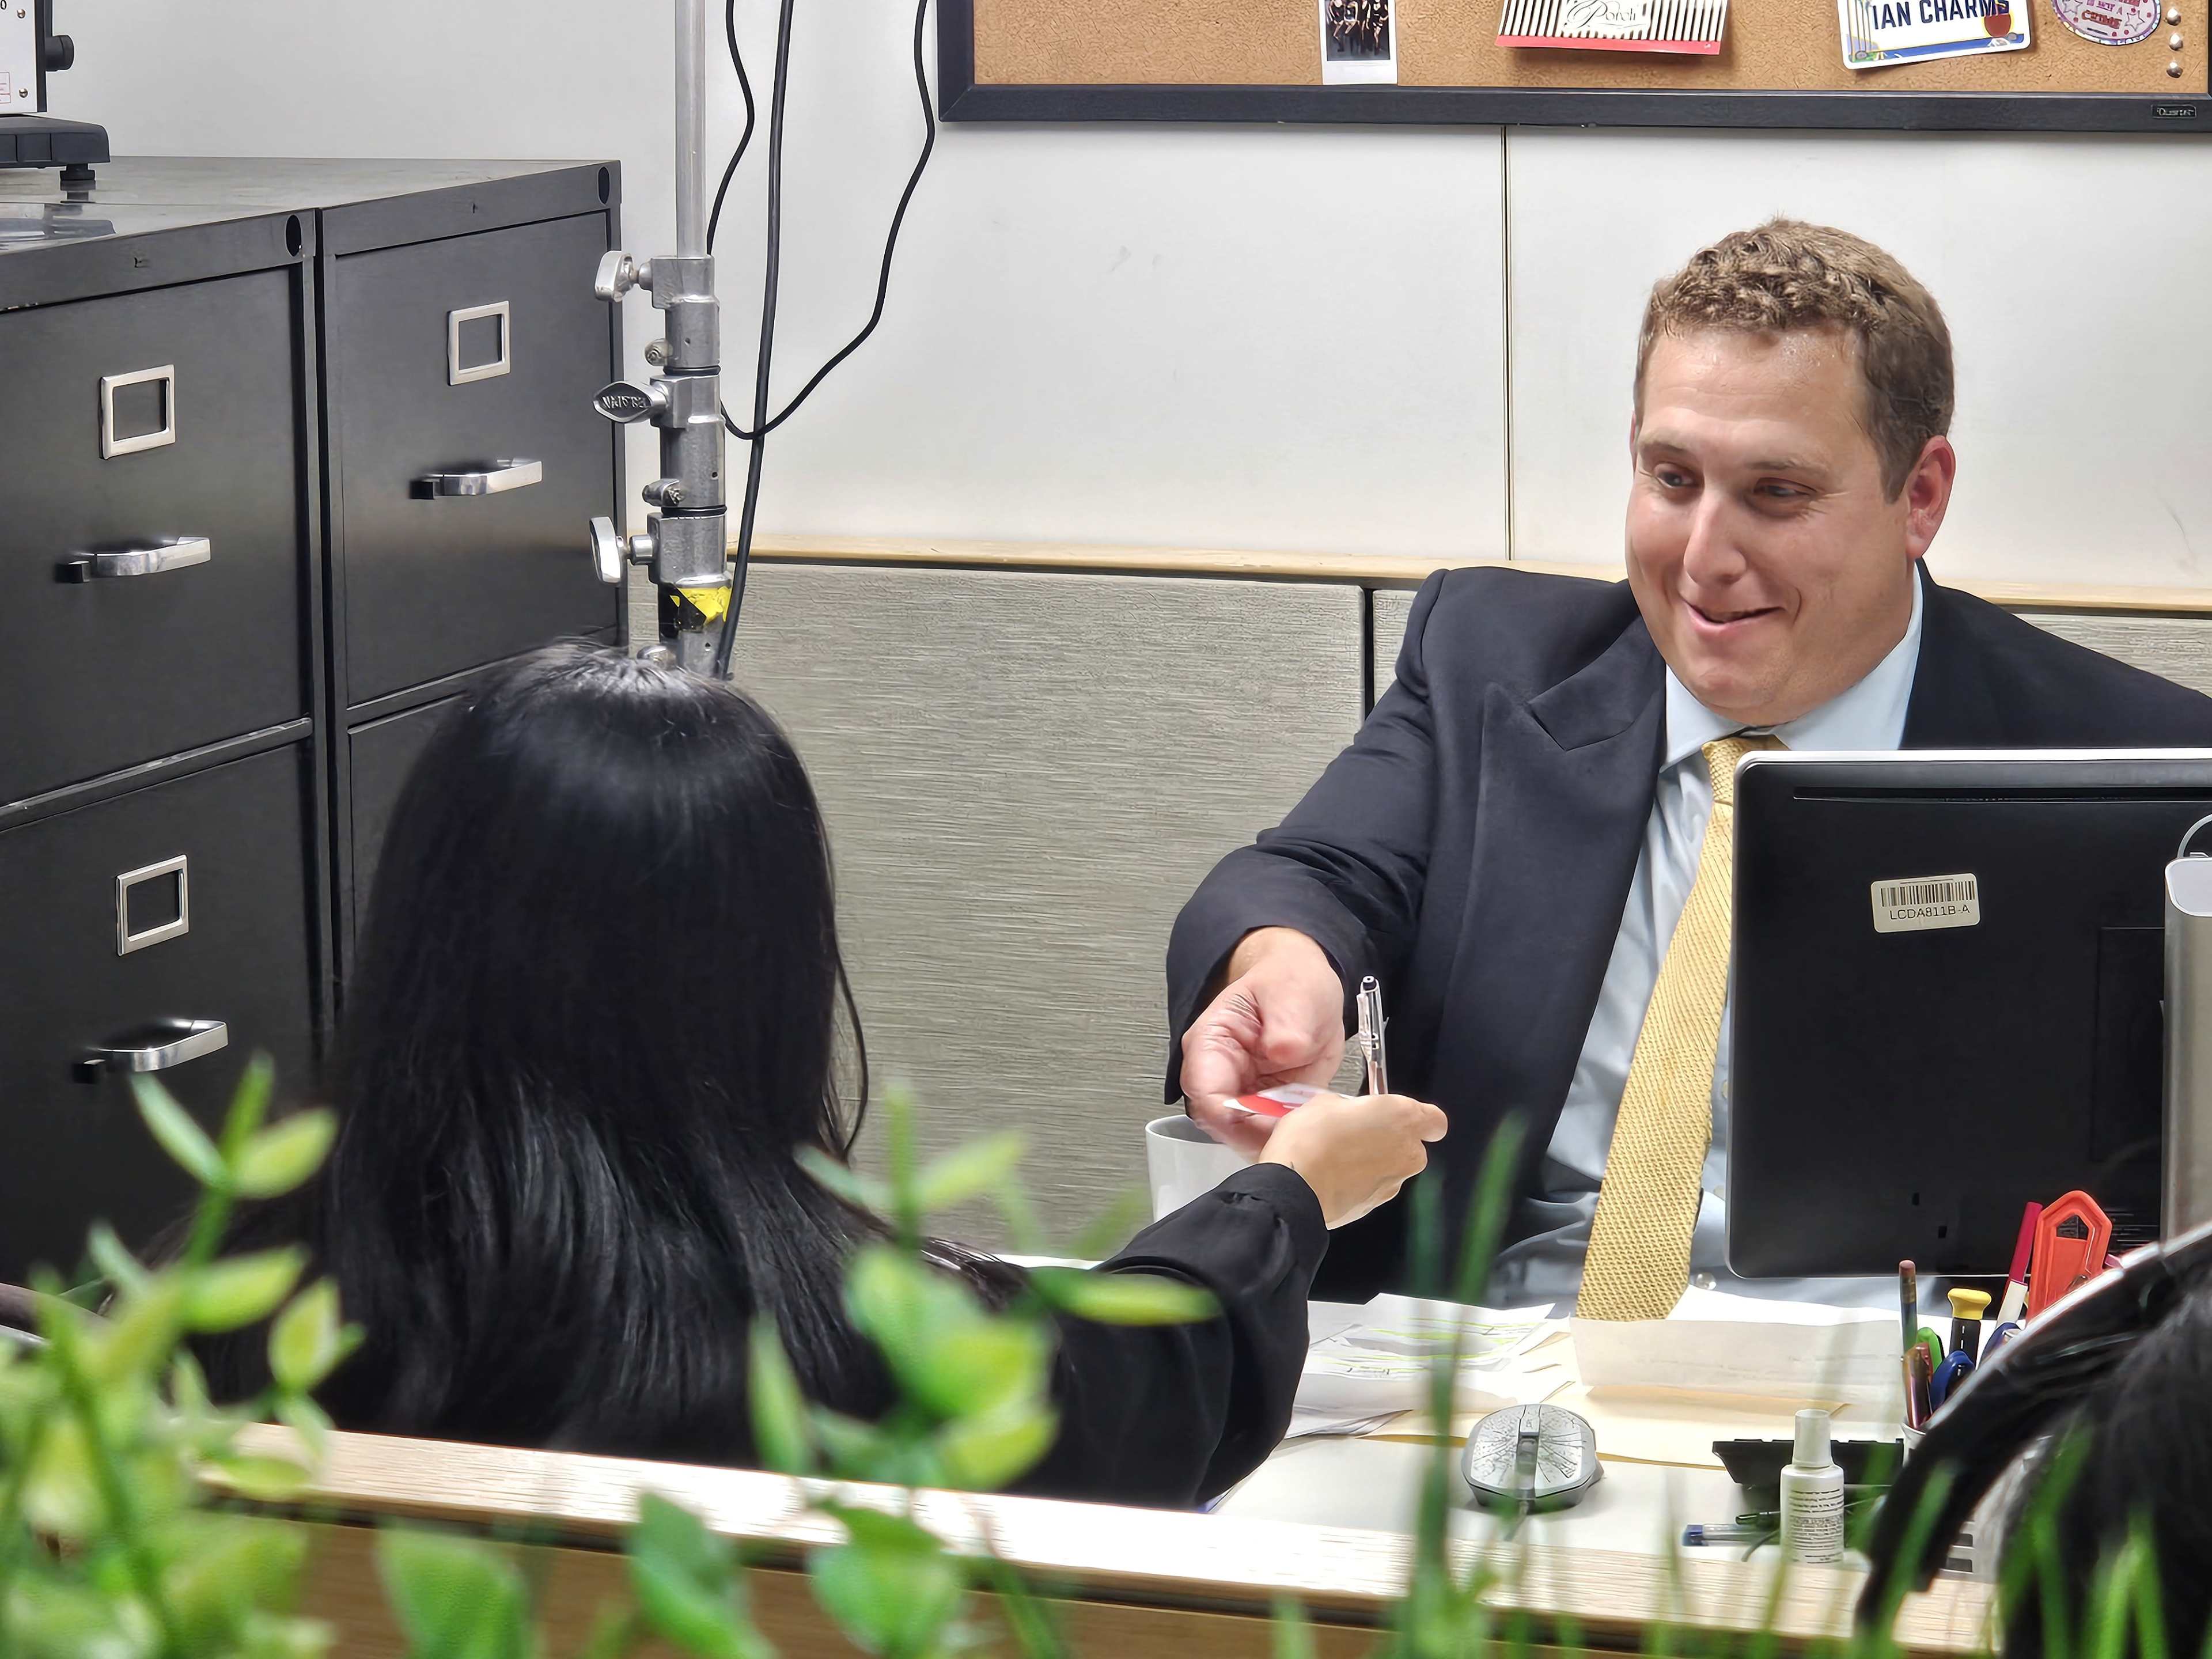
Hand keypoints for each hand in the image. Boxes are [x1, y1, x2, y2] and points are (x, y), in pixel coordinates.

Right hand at [1181, 928, 1347, 1155]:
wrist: (1308, 989)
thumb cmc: (1289, 983)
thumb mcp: (1292, 992)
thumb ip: (1287, 1023)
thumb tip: (1283, 1049)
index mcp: (1211, 1044)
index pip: (1205, 1095)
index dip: (1234, 1119)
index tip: (1270, 1123)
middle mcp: (1221, 1075)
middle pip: (1224, 1126)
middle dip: (1259, 1136)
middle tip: (1298, 1132)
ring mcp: (1244, 1094)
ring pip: (1248, 1138)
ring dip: (1279, 1138)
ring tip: (1311, 1125)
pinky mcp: (1267, 1108)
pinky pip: (1275, 1135)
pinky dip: (1295, 1136)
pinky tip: (1315, 1122)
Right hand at [1259, 1091, 1447, 1228]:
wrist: (1294, 1187)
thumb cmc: (1311, 1140)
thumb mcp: (1324, 1102)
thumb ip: (1348, 1106)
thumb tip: (1345, 1112)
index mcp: (1402, 1118)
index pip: (1435, 1120)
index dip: (1420, 1117)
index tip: (1398, 1114)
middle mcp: (1407, 1153)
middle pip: (1410, 1145)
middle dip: (1387, 1139)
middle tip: (1356, 1131)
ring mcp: (1393, 1183)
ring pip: (1389, 1167)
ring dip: (1369, 1161)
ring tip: (1335, 1155)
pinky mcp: (1374, 1205)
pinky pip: (1371, 1187)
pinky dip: (1357, 1181)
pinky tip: (1331, 1174)